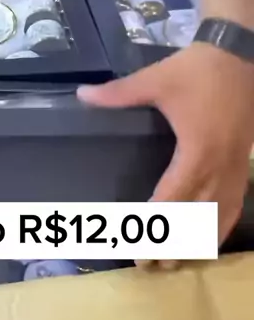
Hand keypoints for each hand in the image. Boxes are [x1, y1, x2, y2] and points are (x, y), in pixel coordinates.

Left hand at [78, 42, 253, 248]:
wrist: (238, 54)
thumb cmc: (196, 69)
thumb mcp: (155, 79)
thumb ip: (119, 93)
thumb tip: (83, 95)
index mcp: (197, 151)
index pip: (174, 198)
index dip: (155, 225)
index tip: (138, 246)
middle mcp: (220, 166)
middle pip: (198, 216)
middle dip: (175, 242)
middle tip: (151, 264)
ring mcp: (237, 166)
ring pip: (221, 215)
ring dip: (200, 239)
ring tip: (178, 260)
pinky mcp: (245, 161)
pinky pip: (236, 202)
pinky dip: (223, 223)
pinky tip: (212, 235)